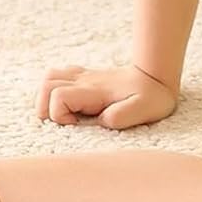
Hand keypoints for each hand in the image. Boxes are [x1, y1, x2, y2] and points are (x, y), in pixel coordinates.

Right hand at [35, 64, 177, 128]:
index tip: (76, 126)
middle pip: (46, 86)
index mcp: (94, 91)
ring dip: (46, 98)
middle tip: (64, 123)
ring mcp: (83, 77)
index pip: (58, 96)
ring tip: (61, 114)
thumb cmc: (152, 97)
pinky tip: (67, 102)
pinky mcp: (85, 76)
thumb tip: (102, 120)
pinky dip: (53, 90)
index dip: (59, 115)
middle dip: (46, 108)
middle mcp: (84, 81)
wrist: (156, 76)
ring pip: (48, 78)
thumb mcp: (144, 110)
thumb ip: (121, 116)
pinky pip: (57, 76)